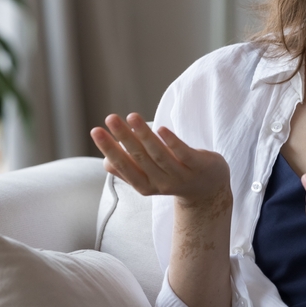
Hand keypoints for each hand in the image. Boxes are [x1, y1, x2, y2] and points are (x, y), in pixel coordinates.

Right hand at [90, 113, 230, 206]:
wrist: (209, 190)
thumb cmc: (173, 177)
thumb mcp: (150, 178)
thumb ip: (130, 170)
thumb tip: (105, 161)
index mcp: (145, 185)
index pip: (122, 166)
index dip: (109, 149)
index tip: (96, 130)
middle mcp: (161, 182)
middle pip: (139, 157)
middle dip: (123, 137)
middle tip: (110, 118)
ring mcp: (181, 175)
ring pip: (159, 154)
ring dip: (144, 135)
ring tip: (131, 116)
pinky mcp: (199, 165)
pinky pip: (184, 153)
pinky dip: (172, 142)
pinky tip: (161, 128)